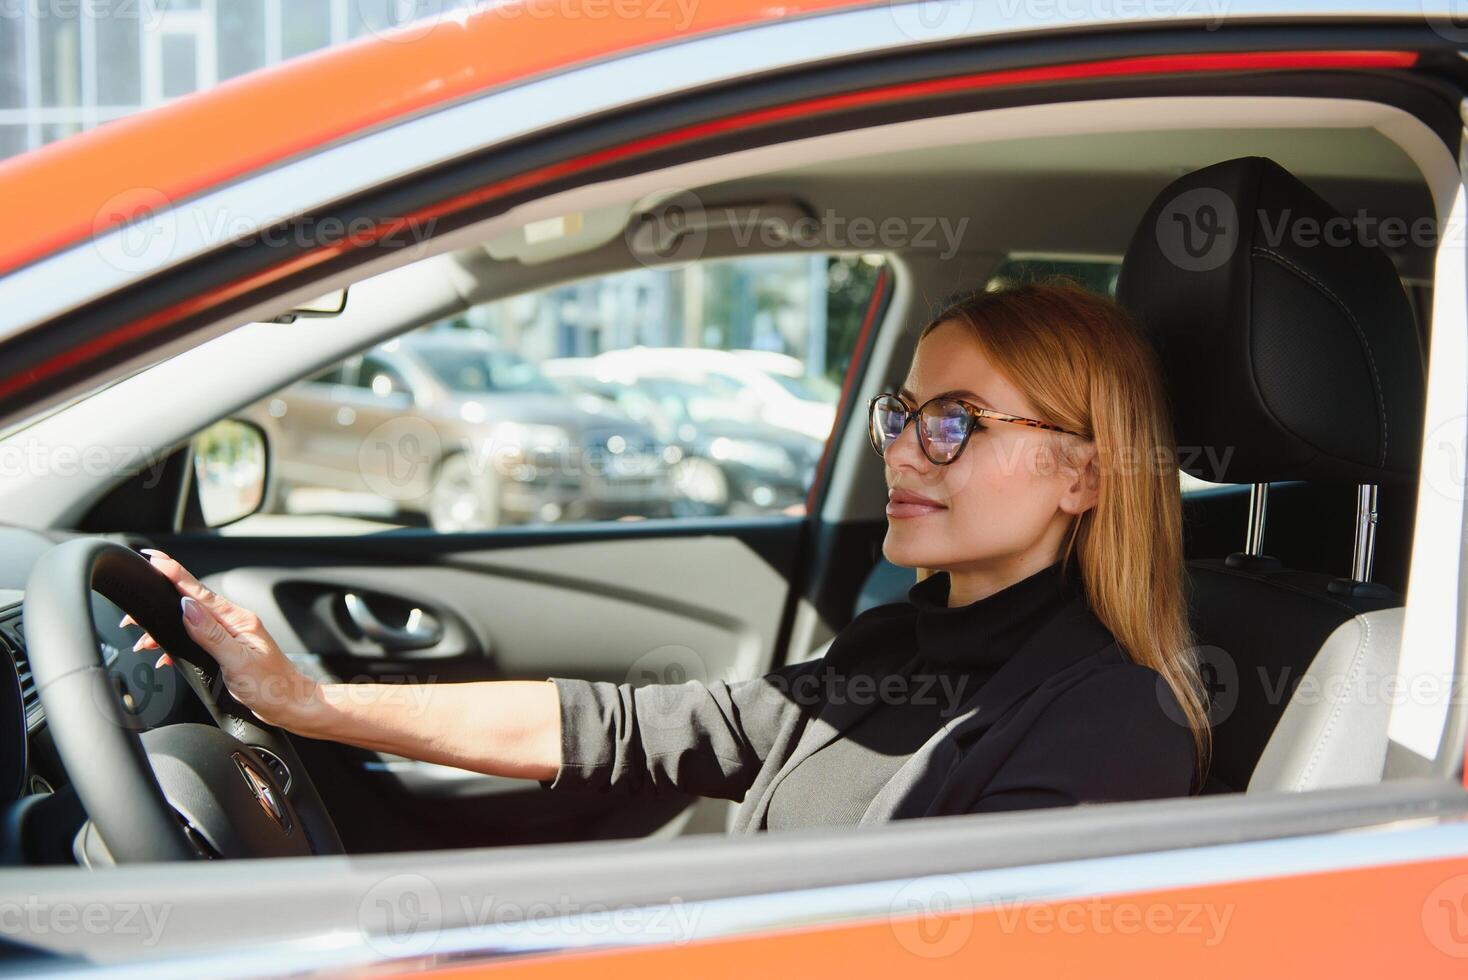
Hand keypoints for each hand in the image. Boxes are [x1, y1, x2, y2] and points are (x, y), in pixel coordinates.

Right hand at [122, 549, 321, 731]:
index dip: (175, 574)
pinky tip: (163, 654)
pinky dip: (176, 644)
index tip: (154, 559)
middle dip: (160, 602)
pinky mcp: (228, 649)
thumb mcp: (238, 661)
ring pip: (190, 622)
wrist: (291, 704)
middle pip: (191, 604)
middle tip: (133, 614)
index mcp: (238, 620)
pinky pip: (196, 638)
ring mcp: (231, 635)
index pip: (199, 593)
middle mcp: (234, 623)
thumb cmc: (272, 686)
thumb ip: (211, 634)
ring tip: (142, 639)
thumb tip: (187, 609)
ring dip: (164, 628)